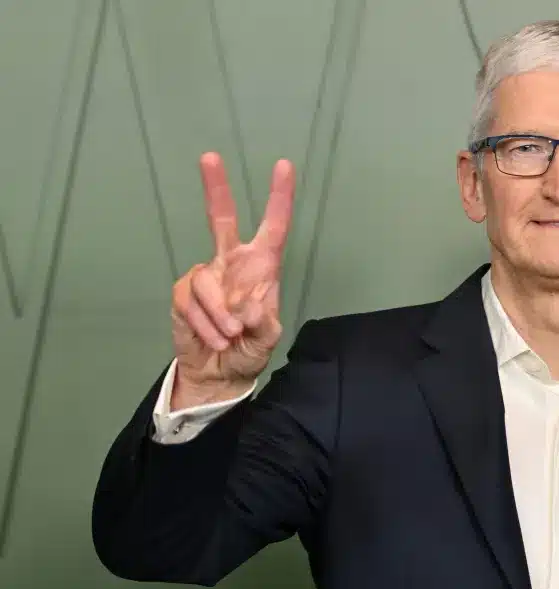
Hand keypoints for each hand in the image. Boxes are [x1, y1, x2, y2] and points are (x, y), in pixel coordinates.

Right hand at [169, 152, 294, 407]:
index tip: (284, 166)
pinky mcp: (184, 293)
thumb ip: (262, 323)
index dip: (279, 198)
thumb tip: (245, 304)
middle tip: (209, 156)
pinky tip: (213, 339)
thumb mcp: (267, 340)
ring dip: (219, 317)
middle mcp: (233, 263)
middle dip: (216, 188)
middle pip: (221, 218)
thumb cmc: (250, 349)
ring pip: (206, 283)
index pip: (275, 227)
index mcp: (263, 267)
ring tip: (229, 338)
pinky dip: (204, 325)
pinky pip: (190, 302)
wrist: (220, 372)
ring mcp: (206, 276)